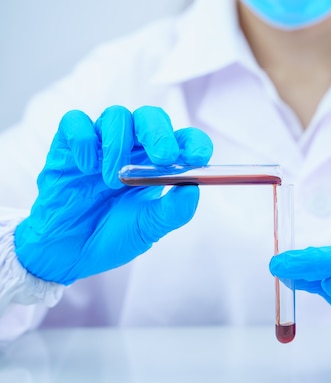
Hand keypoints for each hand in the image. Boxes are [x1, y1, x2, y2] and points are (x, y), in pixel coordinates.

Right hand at [14, 105, 212, 284]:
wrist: (71, 254)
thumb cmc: (113, 236)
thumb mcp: (149, 228)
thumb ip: (173, 211)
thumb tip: (193, 187)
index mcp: (158, 165)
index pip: (183, 139)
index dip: (194, 142)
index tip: (197, 157)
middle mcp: (132, 149)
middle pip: (150, 117)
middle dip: (159, 132)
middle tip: (163, 156)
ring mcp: (101, 145)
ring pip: (116, 115)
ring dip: (119, 145)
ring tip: (113, 181)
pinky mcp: (68, 147)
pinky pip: (75, 122)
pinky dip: (84, 141)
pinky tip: (86, 168)